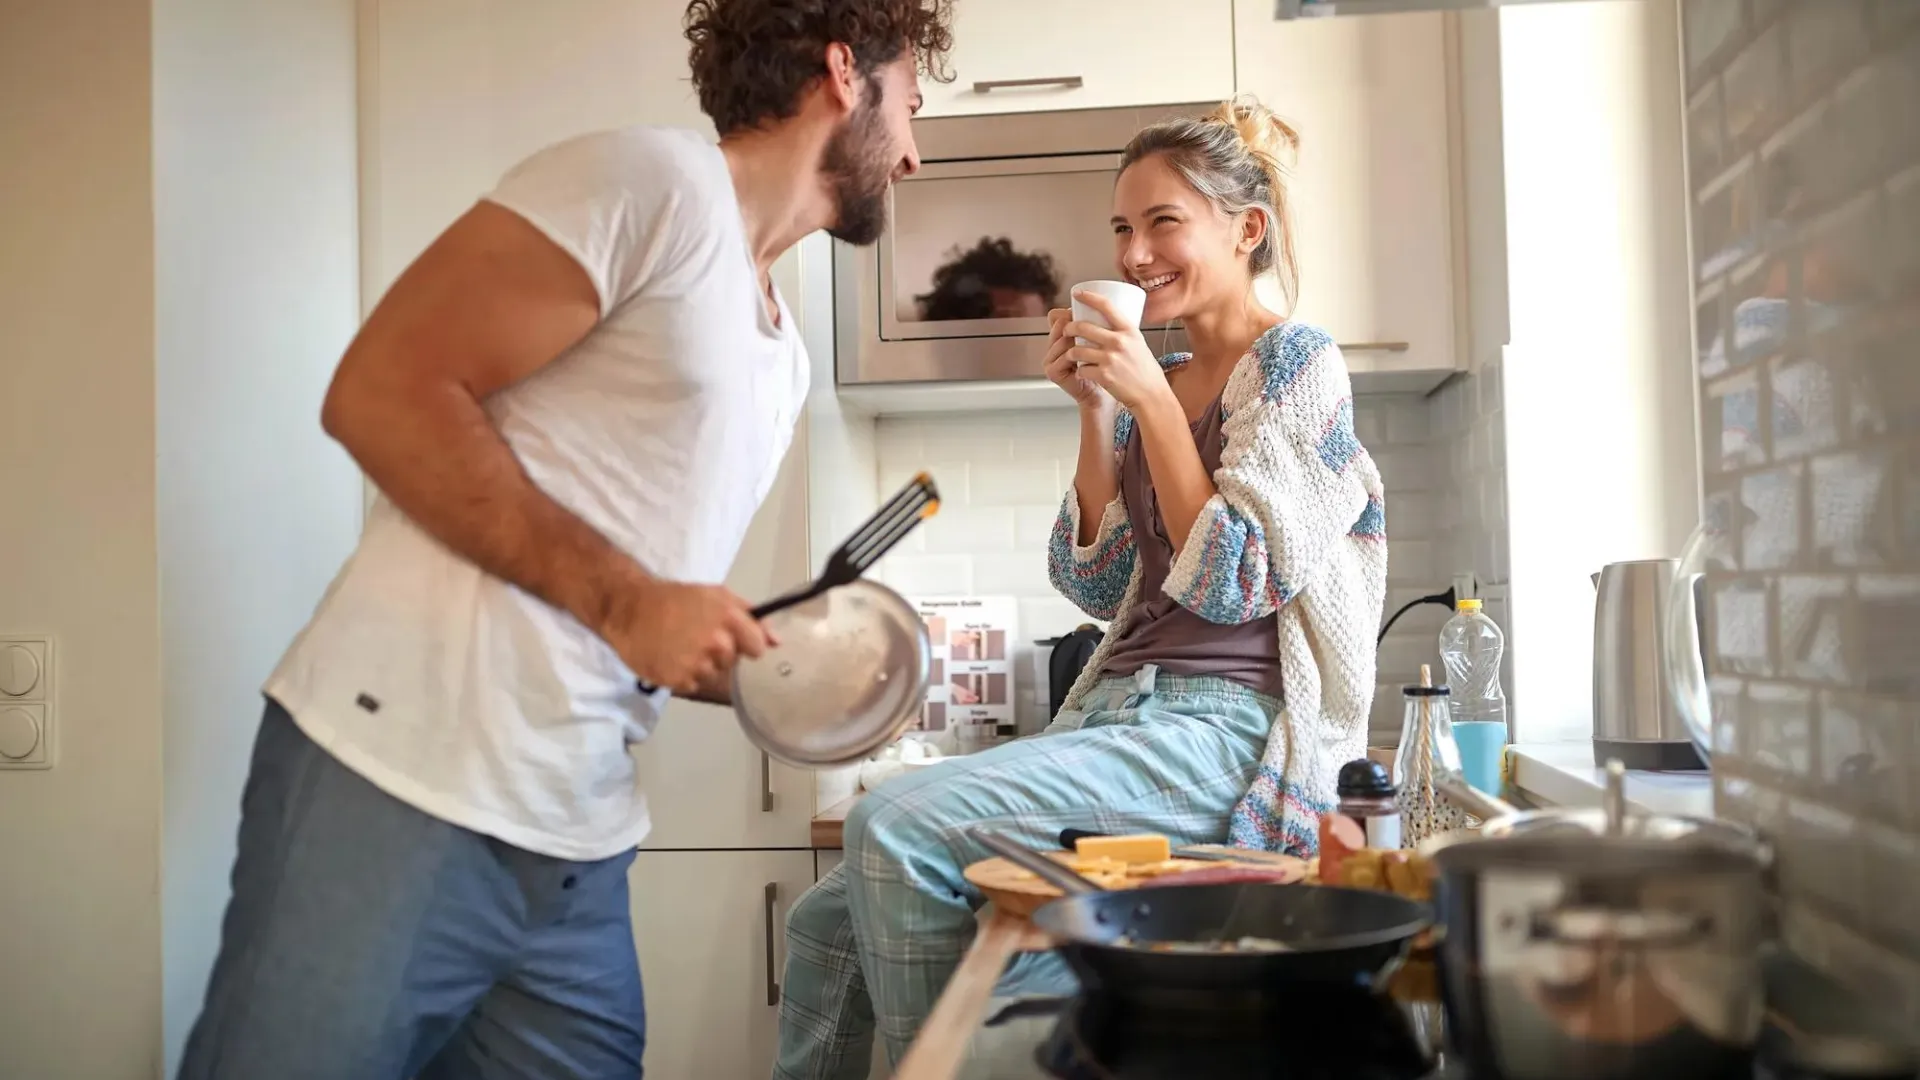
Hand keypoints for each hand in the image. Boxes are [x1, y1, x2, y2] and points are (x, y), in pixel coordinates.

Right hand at [603, 579, 771, 694]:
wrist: (629, 609)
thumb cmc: (674, 599)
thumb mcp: (716, 595)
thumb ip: (750, 617)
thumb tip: (776, 642)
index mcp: (728, 618)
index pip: (757, 647)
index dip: (747, 645)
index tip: (734, 640)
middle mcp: (716, 643)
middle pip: (732, 661)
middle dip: (720, 653)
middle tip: (697, 638)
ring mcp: (696, 664)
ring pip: (712, 674)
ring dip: (700, 665)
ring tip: (680, 646)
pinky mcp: (678, 680)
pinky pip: (692, 684)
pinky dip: (683, 675)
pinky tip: (670, 657)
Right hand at [1043, 308, 1110, 410]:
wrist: (1104, 396)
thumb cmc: (1106, 370)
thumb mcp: (1104, 344)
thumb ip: (1103, 327)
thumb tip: (1119, 300)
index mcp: (1061, 336)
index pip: (1056, 316)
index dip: (1069, 310)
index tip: (1086, 309)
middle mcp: (1053, 346)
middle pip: (1058, 324)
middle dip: (1074, 321)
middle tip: (1093, 323)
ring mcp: (1050, 359)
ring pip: (1061, 339)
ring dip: (1077, 337)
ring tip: (1093, 340)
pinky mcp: (1052, 372)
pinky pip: (1062, 357)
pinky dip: (1075, 354)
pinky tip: (1087, 354)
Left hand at [1062, 290, 1171, 411]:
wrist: (1151, 395)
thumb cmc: (1146, 371)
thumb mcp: (1139, 344)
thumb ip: (1124, 334)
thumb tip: (1107, 323)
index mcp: (1129, 331)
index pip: (1106, 306)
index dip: (1089, 297)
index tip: (1077, 294)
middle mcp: (1119, 342)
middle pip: (1083, 327)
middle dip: (1069, 327)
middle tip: (1066, 330)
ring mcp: (1110, 359)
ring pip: (1077, 350)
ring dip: (1070, 352)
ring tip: (1071, 354)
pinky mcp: (1104, 375)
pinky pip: (1082, 369)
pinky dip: (1080, 371)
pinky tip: (1083, 373)